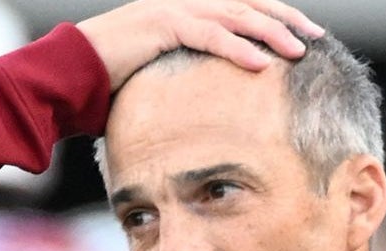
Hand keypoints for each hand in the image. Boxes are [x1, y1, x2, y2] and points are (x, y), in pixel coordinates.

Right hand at [77, 0, 324, 90]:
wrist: (69, 73)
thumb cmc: (110, 84)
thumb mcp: (161, 78)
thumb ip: (190, 79)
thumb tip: (213, 106)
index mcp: (187, 11)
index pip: (242, 7)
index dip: (275, 19)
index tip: (305, 36)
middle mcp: (184, 3)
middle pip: (248, 4)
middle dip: (285, 20)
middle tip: (317, 37)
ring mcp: (173, 10)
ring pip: (235, 15)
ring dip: (270, 32)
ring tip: (299, 50)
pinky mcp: (161, 25)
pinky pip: (208, 35)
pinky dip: (237, 49)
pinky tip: (261, 64)